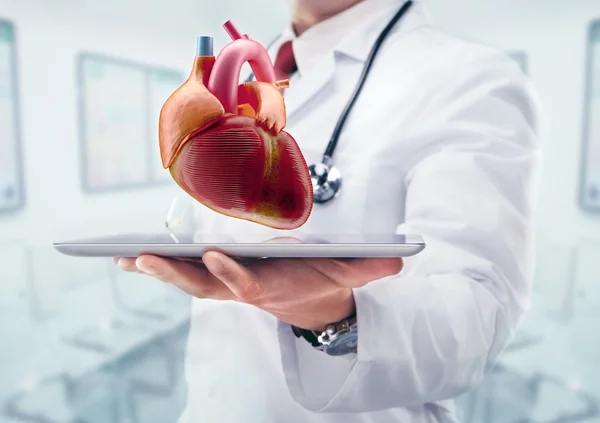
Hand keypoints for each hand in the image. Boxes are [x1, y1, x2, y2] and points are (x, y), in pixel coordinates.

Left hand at [115, 253, 402, 330]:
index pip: (249, 285)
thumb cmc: (326, 281)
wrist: (310, 305)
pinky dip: (155, 268)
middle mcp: (244, 291)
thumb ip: (372, 268)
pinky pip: (181, 275)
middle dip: (174, 275)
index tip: (212, 255)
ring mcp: (227, 288)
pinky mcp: (217, 280)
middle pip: (204, 287)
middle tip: (141, 257)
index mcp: (273, 287)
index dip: (232, 273)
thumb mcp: (350, 273)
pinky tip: (126, 257)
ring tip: (121, 255)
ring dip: (157, 271)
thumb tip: (403, 260)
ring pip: (187, 283)